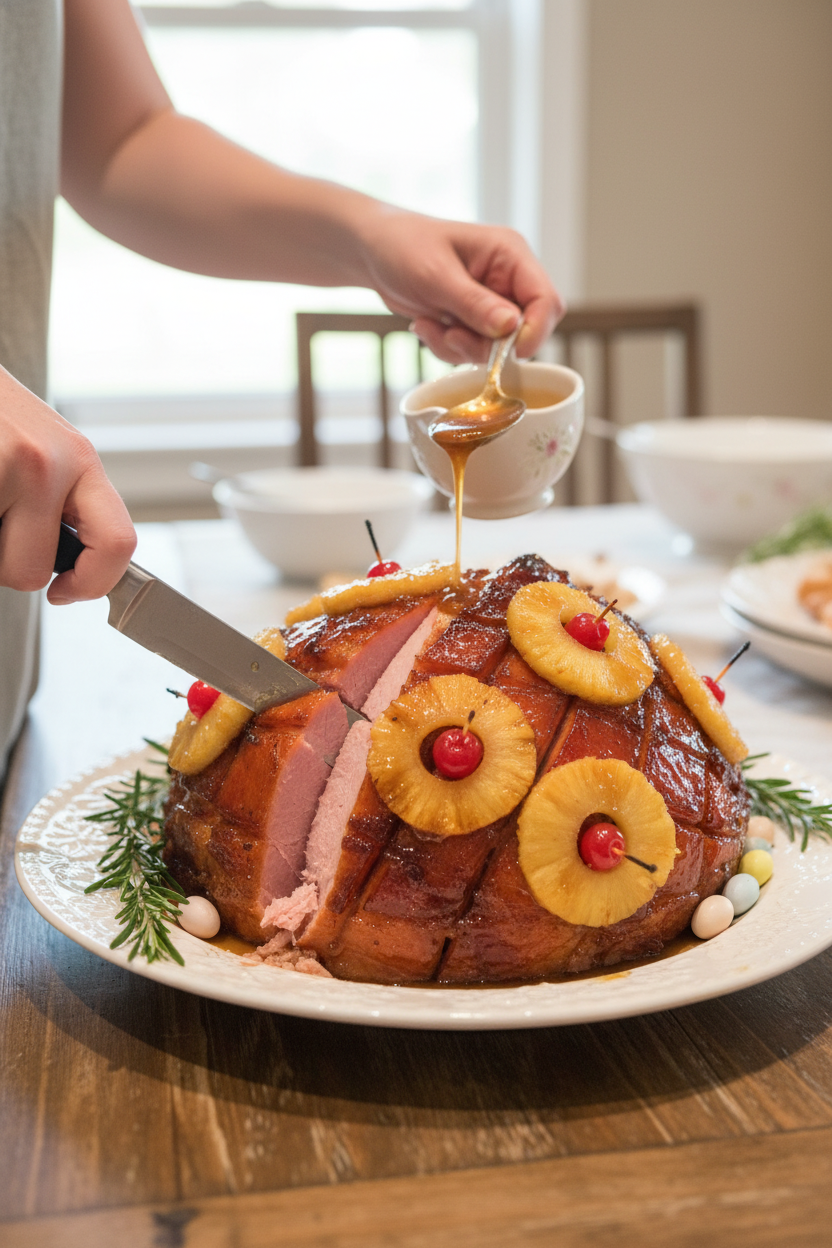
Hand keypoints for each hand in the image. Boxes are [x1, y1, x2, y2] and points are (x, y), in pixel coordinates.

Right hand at [0, 369, 135, 603]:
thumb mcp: (47, 451)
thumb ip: (69, 501)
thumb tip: (77, 567)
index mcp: (81, 460)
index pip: (118, 543)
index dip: (92, 583)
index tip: (65, 591)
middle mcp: (50, 463)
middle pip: (32, 571)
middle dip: (10, 565)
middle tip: (2, 529)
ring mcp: (9, 466)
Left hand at [356, 209, 564, 362]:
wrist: (373, 252)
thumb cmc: (403, 247)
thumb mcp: (436, 275)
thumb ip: (474, 303)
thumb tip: (512, 329)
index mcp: (510, 255)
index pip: (546, 300)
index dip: (535, 331)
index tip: (510, 354)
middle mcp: (508, 280)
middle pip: (525, 331)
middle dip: (486, 344)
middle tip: (451, 334)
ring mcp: (492, 303)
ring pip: (496, 349)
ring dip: (460, 347)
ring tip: (429, 324)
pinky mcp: (474, 322)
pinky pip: (472, 352)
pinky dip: (447, 348)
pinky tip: (426, 325)